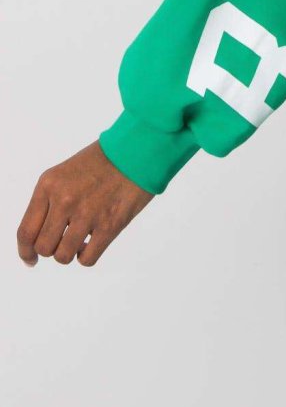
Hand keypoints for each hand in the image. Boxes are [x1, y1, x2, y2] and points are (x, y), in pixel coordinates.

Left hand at [17, 140, 154, 267]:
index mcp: (49, 185)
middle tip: (63, 241)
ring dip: (70, 252)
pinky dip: (87, 256)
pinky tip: (93, 243)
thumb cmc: (105, 158)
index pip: (25, 231)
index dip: (24, 251)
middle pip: (43, 247)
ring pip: (62, 256)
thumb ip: (51, 198)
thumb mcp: (66, 171)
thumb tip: (43, 231)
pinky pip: (87, 259)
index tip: (30, 259)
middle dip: (52, 248)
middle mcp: (64, 200)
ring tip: (81, 240)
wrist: (139, 147)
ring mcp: (86, 214)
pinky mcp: (109, 225)